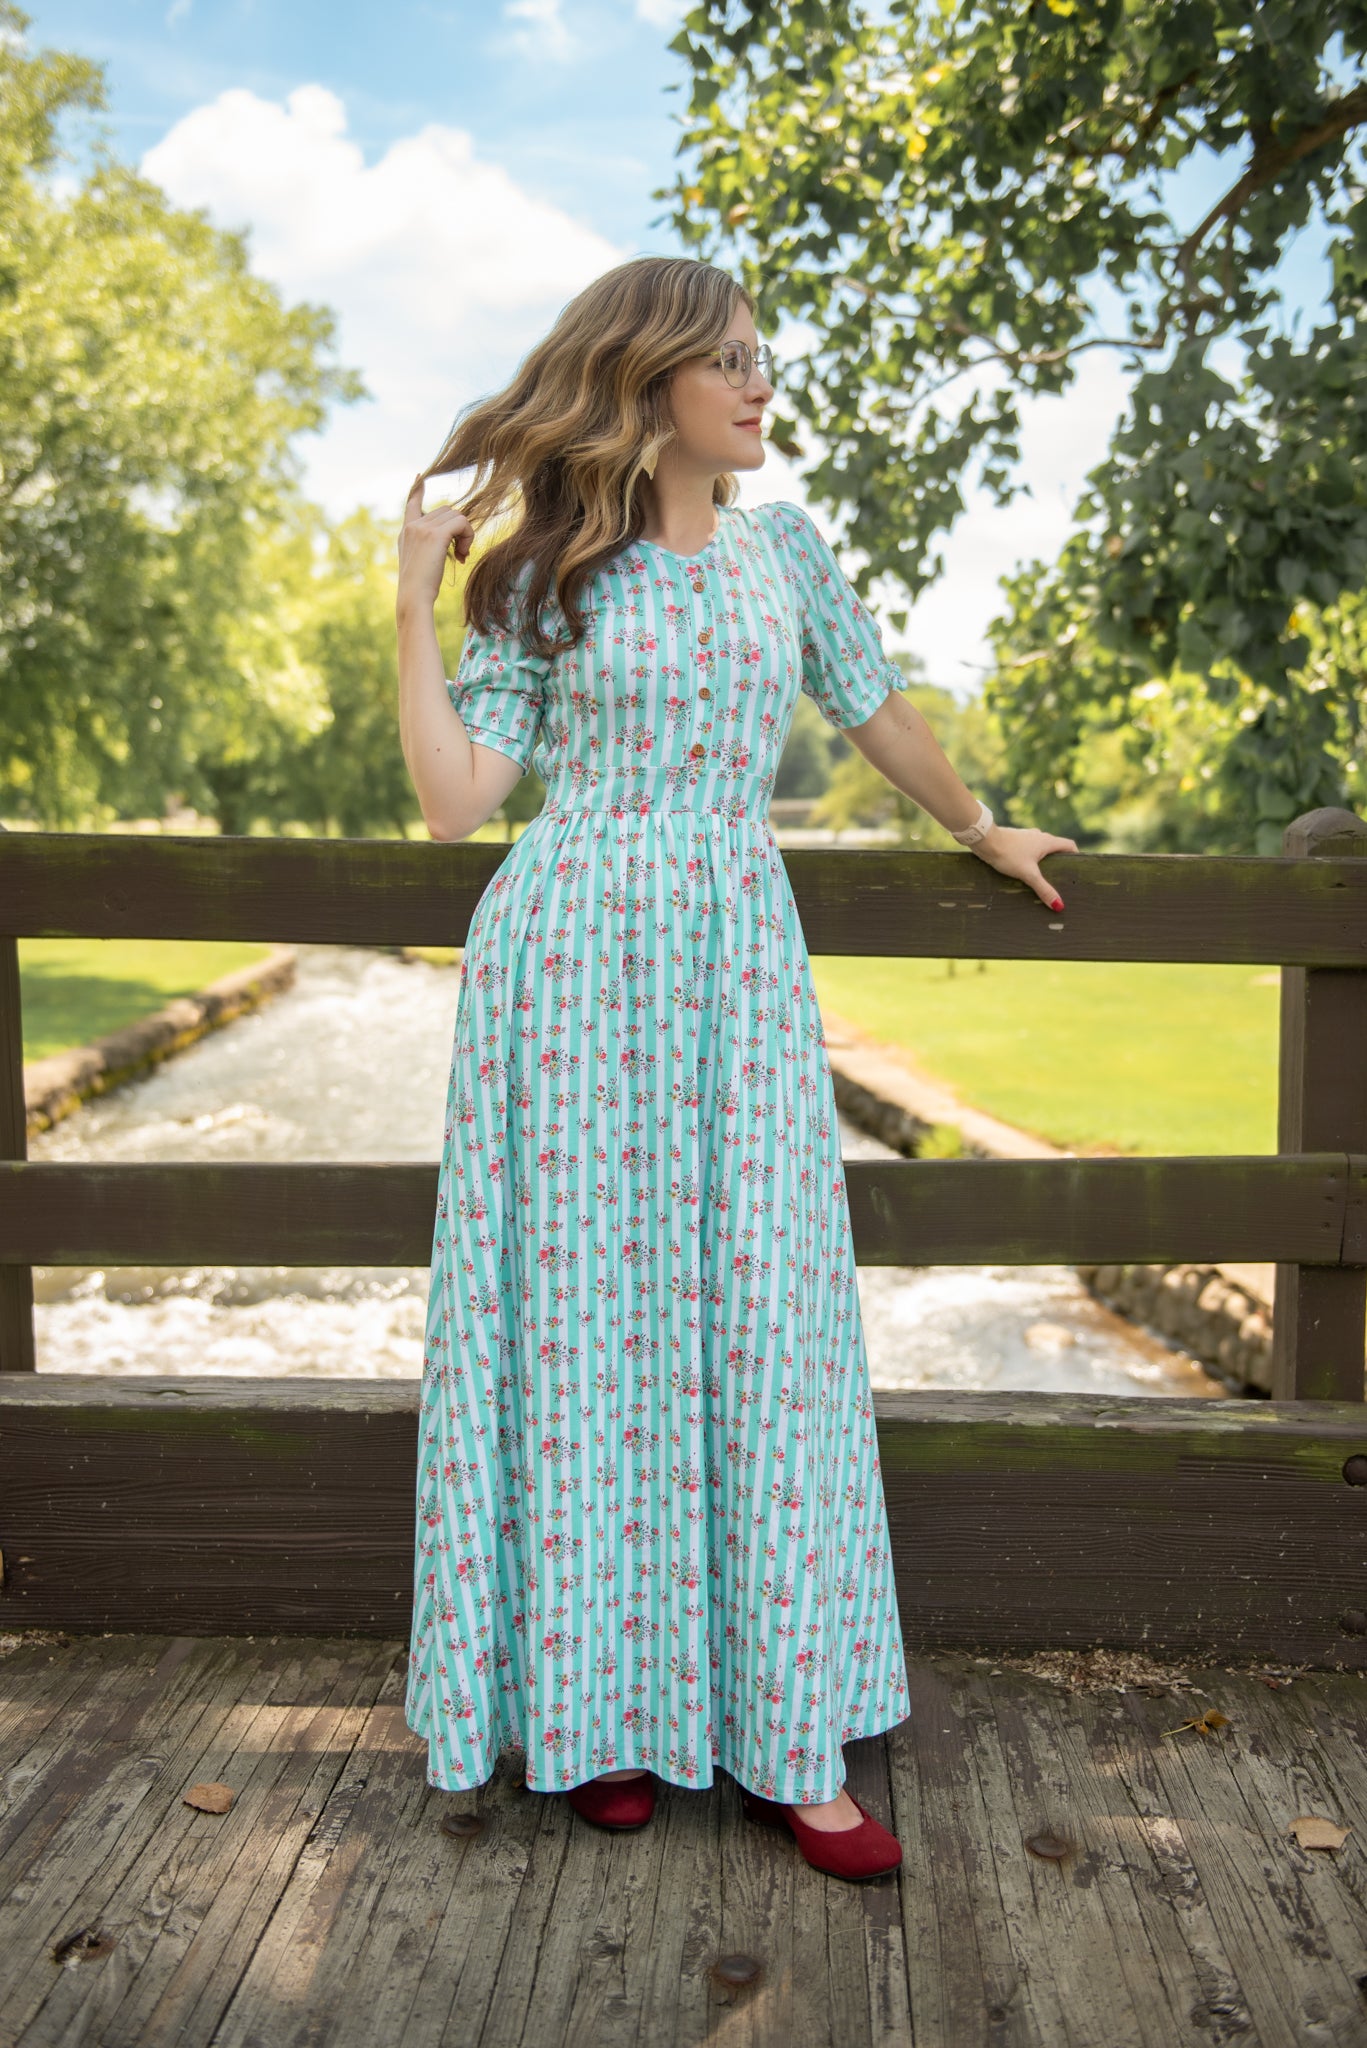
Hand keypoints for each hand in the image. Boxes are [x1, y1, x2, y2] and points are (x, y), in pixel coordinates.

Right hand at [397, 475, 474, 610]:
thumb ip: (430, 547)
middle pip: (446, 510)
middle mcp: (413, 526)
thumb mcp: (422, 563)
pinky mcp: (435, 534)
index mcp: (406, 532)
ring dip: (465, 534)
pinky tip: (464, 555)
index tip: (419, 476)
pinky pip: (461, 523)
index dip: (417, 489)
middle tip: (461, 553)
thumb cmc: (420, 589)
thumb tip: (453, 537)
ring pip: (456, 515)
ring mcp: (422, 528)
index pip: (411, 502)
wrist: (414, 598)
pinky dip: (468, 536)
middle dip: (458, 529)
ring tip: (462, 555)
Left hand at [970, 824, 1077, 909]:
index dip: (1076, 855)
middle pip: (1056, 848)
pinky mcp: (1015, 840)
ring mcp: (1026, 837)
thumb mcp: (1028, 874)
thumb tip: (1059, 905)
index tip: (1076, 869)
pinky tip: (1024, 870)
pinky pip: (1029, 850)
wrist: (984, 840)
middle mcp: (1039, 836)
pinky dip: (1031, 859)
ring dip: (1044, 860)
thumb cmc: (1008, 854)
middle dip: (1059, 862)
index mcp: (1047, 841)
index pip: (1069, 845)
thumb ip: (1043, 889)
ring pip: (1041, 849)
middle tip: (1060, 878)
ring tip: (1042, 877)